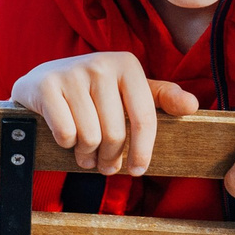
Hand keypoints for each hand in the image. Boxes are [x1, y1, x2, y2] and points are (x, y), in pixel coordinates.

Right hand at [10, 51, 199, 176]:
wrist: (42, 83)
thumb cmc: (94, 94)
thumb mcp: (129, 91)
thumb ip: (161, 98)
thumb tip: (192, 106)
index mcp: (127, 64)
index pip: (144, 118)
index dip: (143, 151)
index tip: (138, 170)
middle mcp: (100, 63)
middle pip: (115, 133)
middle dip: (110, 158)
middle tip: (105, 165)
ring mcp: (71, 72)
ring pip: (89, 136)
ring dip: (87, 155)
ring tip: (86, 155)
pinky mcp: (46, 85)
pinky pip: (65, 132)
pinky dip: (66, 144)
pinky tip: (67, 140)